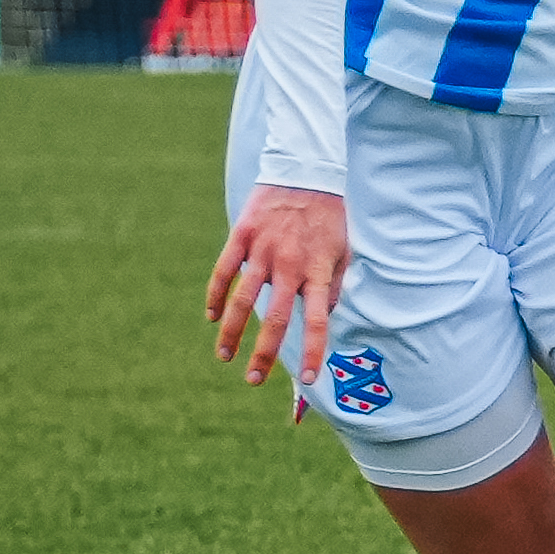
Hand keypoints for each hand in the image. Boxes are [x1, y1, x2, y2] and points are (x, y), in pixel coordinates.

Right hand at [206, 184, 347, 395]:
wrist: (305, 172)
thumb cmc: (328, 218)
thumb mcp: (344, 251)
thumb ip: (335, 286)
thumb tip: (326, 315)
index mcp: (318, 272)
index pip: (317, 321)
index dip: (312, 351)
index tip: (308, 378)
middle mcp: (289, 265)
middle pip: (276, 319)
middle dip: (263, 355)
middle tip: (253, 380)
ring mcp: (263, 250)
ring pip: (242, 300)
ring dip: (231, 332)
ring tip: (224, 356)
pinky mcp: (241, 235)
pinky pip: (223, 270)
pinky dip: (215, 295)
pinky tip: (210, 316)